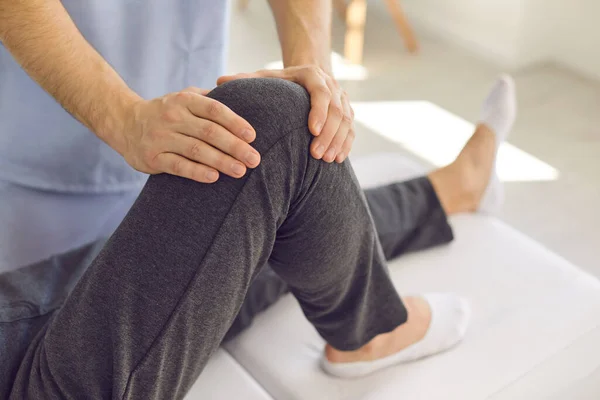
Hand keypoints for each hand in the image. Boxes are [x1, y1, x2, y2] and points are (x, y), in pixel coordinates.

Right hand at [117, 88, 260, 182]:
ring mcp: (161, 137)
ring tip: (240, 171)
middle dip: (235, 146)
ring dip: (221, 161)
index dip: (235, 122)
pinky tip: (214, 177)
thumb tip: (243, 97)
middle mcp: (173, 117)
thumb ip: (209, 99)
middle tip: (254, 159)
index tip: (252, 136)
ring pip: (196, 150)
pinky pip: (179, 166)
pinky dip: (197, 172)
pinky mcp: (153, 157)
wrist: (125, 123)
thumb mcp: (184, 97)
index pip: (214, 110)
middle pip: (209, 132)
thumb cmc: (166, 112)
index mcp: (184, 100)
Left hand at [218, 66, 354, 162]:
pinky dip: (346, 145)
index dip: (319, 112)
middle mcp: (333, 86)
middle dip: (328, 134)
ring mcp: (343, 100)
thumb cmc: (280, 81)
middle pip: (337, 111)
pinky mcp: (348, 113)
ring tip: (326, 160)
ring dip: (337, 142)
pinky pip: (351, 130)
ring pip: (347, 122)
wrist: (305, 77)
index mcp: (313, 75)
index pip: (322, 93)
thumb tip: (218, 81)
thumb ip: (244, 80)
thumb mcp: (263, 77)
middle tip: (316, 155)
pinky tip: (337, 160)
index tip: (311, 131)